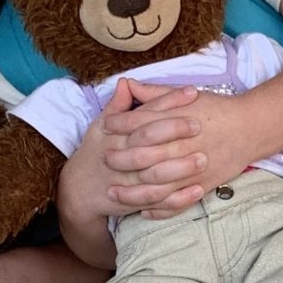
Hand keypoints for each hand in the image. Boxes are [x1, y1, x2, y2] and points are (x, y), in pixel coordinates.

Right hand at [60, 79, 205, 220]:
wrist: (78, 191)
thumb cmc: (94, 154)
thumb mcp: (100, 128)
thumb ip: (117, 106)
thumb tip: (126, 82)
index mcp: (116, 133)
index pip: (145, 113)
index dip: (168, 101)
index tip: (192, 93)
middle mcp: (122, 154)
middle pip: (148, 140)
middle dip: (174, 131)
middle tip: (199, 124)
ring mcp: (129, 180)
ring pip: (155, 173)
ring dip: (180, 167)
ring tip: (204, 159)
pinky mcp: (135, 201)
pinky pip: (159, 201)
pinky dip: (178, 198)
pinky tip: (198, 190)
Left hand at [102, 88, 257, 218]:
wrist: (248, 128)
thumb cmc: (216, 109)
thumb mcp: (184, 95)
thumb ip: (155, 93)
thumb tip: (128, 84)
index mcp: (173, 121)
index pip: (137, 123)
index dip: (117, 126)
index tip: (103, 128)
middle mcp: (177, 146)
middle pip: (140, 156)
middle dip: (119, 160)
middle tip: (104, 161)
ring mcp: (188, 169)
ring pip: (153, 186)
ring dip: (131, 192)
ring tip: (114, 194)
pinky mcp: (200, 185)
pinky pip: (175, 203)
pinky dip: (158, 209)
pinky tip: (143, 210)